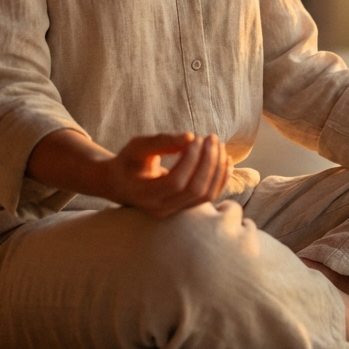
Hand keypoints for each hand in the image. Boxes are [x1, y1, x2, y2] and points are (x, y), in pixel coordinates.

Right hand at [99, 132, 230, 217]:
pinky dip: (221, 178)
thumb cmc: (129, 161)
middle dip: (208, 161)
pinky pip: (209, 197)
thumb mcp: (137, 146)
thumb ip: (161, 142)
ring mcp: (174, 212)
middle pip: (194, 190)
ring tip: (219, 145)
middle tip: (211, 137)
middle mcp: (160, 208)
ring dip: (217, 169)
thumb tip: (190, 136)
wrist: (122, 183)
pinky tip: (226, 159)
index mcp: (144, 194)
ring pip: (205, 195)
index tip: (196, 137)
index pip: (176, 182)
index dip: (190, 159)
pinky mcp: (185, 208)